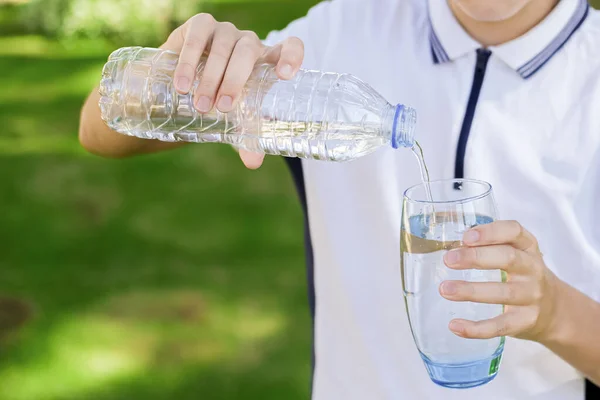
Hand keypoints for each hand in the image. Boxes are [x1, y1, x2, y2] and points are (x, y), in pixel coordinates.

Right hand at [160, 13, 304, 168]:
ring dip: (211, 77)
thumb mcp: (235, 121)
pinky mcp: (200, 25)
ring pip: (223, 47)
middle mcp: (249, 43)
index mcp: (266, 63)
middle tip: (222, 108)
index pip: (290, 48)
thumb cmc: (219, 102)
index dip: (292, 56)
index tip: (286, 75)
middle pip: (249, 53)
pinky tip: (182, 83)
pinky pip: (198, 36)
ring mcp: (225, 32)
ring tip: (200, 105)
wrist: (183, 86)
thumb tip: (253, 163)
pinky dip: (189, 61)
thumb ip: (246, 139)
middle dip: (235, 81)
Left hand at [439, 220, 563, 342]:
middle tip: (448, 260)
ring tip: (444, 289)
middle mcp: (533, 269)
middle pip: (507, 258)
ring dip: (470, 291)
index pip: (514, 232)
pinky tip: (455, 326)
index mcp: (527, 247)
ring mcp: (531, 297)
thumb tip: (451, 248)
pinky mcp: (525, 321)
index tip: (466, 237)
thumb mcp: (516, 253)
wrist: (554, 311)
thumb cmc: (523, 275)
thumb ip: (489, 246)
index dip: (491, 232)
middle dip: (476, 258)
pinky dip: (476, 328)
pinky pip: (500, 326)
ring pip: (502, 293)